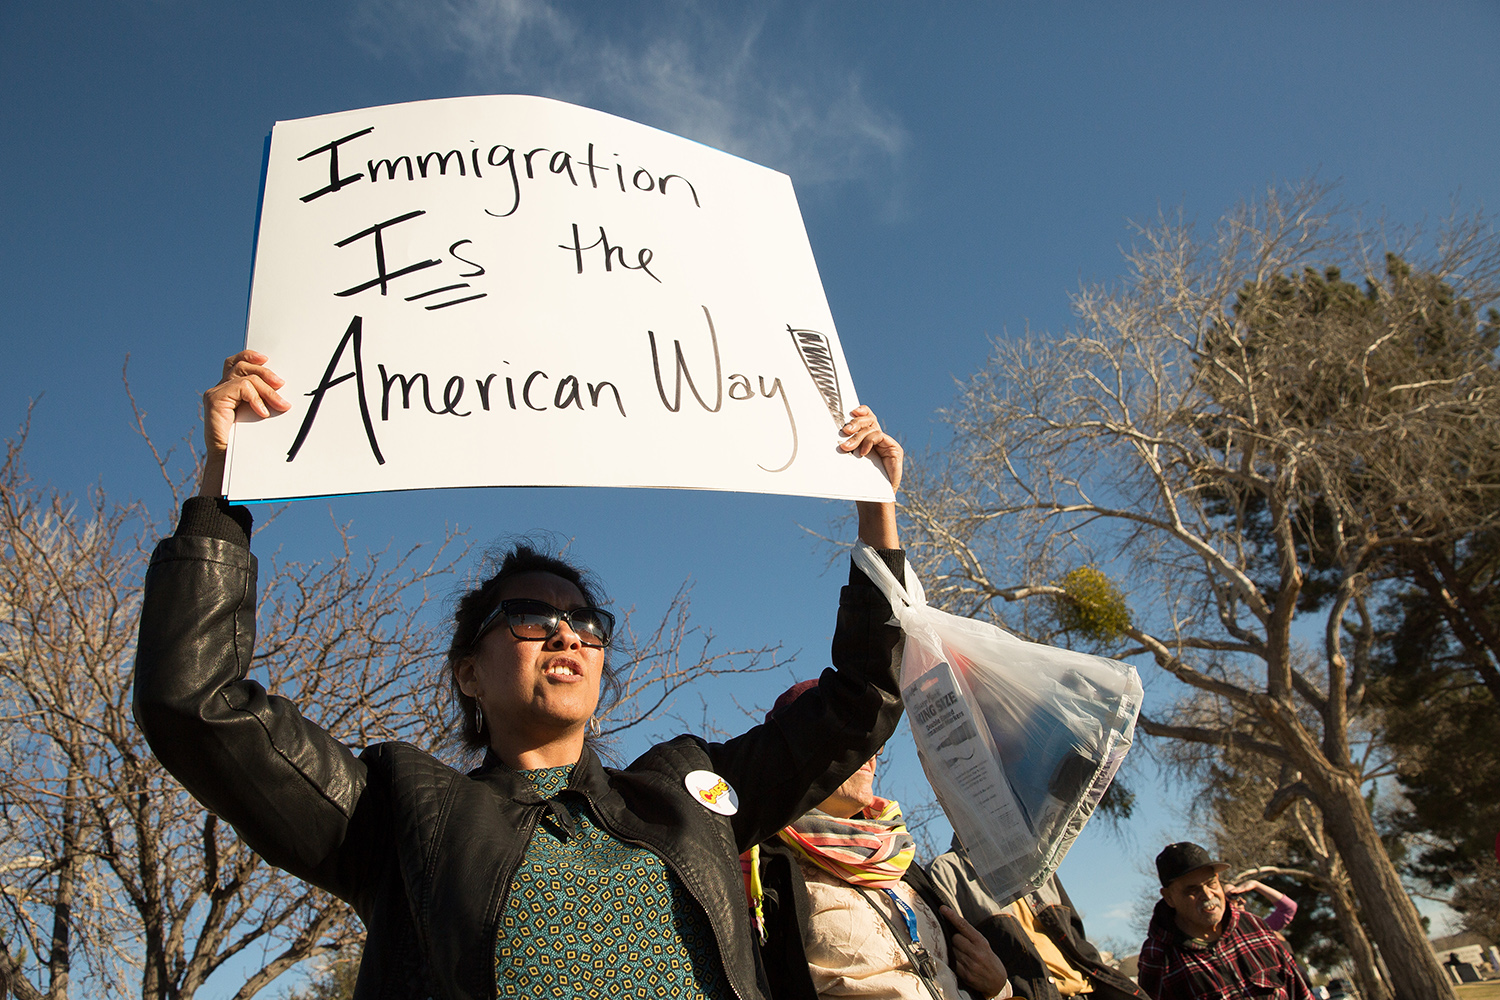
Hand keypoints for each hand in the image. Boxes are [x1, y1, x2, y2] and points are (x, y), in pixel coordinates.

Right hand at [198, 350, 289, 496]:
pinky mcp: (214, 400)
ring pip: (244, 376)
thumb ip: (264, 400)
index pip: (237, 363)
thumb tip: (284, 391)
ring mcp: (215, 394)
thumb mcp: (259, 414)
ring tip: (280, 404)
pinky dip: (255, 398)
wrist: (229, 461)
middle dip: (265, 372)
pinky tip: (263, 413)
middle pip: (241, 365)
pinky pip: (240, 388)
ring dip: (267, 390)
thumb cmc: (245, 441)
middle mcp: (219, 388)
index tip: (267, 359)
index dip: (250, 356)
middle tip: (282, 384)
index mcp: (229, 389)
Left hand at [842, 406, 901, 548]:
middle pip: (870, 420)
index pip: (866, 418)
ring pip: (873, 429)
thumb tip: (824, 434)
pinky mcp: (895, 451)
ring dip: (858, 436)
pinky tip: (862, 453)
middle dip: (856, 423)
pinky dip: (869, 442)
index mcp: (867, 438)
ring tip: (846, 448)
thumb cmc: (857, 482)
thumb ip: (844, 447)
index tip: (850, 411)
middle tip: (844, 430)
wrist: (871, 500)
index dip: (860, 412)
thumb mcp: (847, 461)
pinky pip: (880, 437)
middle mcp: (879, 439)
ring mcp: (888, 444)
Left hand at [941, 905, 1007, 998]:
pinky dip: (954, 962)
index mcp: (981, 942)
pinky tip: (962, 964)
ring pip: (952, 950)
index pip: (963, 925)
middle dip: (956, 940)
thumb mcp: (984, 945)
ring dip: (954, 951)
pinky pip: (952, 963)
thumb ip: (971, 936)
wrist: (997, 982)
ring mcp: (970, 964)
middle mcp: (976, 952)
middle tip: (963, 946)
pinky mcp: (965, 975)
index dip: (952, 916)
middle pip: (954, 938)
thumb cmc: (989, 960)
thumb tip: (953, 925)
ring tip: (964, 956)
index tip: (943, 909)